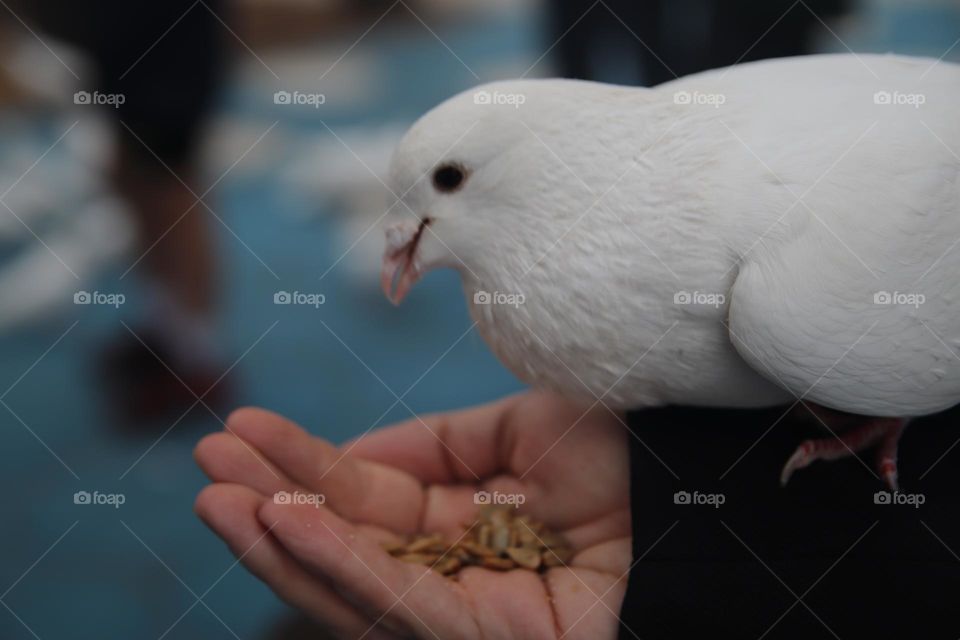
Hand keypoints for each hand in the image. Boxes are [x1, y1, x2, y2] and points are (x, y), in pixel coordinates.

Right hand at [193, 392, 631, 638]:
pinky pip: (407, 608)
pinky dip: (344, 569)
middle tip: (209, 467)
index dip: (308, 467)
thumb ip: (438, 446)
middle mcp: (460, 571)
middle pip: (350, 547)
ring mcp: (472, 614)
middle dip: (275, 508)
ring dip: (285, 544)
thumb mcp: (520, 429)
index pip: (370, 498)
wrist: (707, 490)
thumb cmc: (628, 453)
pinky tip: (291, 528)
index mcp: (467, 520)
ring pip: (359, 590)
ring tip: (220, 500)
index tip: (246, 431)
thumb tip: (355, 459)